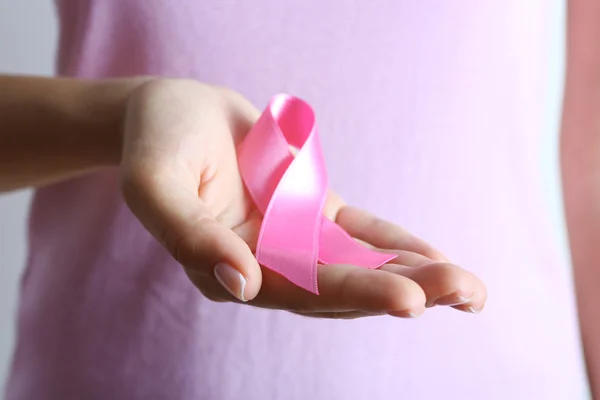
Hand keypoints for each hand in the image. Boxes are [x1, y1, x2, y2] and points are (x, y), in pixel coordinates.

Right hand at [120, 79, 486, 318]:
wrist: (174, 113)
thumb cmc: (157, 141)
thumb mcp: (156, 183)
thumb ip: (189, 235)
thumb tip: (242, 284)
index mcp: (226, 269)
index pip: (296, 290)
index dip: (352, 294)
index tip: (408, 298)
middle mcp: (265, 265)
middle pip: (338, 288)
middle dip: (401, 290)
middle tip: (463, 292)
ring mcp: (291, 240)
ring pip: (356, 267)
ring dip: (411, 276)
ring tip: (470, 289)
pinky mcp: (310, 213)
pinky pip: (358, 235)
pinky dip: (395, 247)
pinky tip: (437, 258)